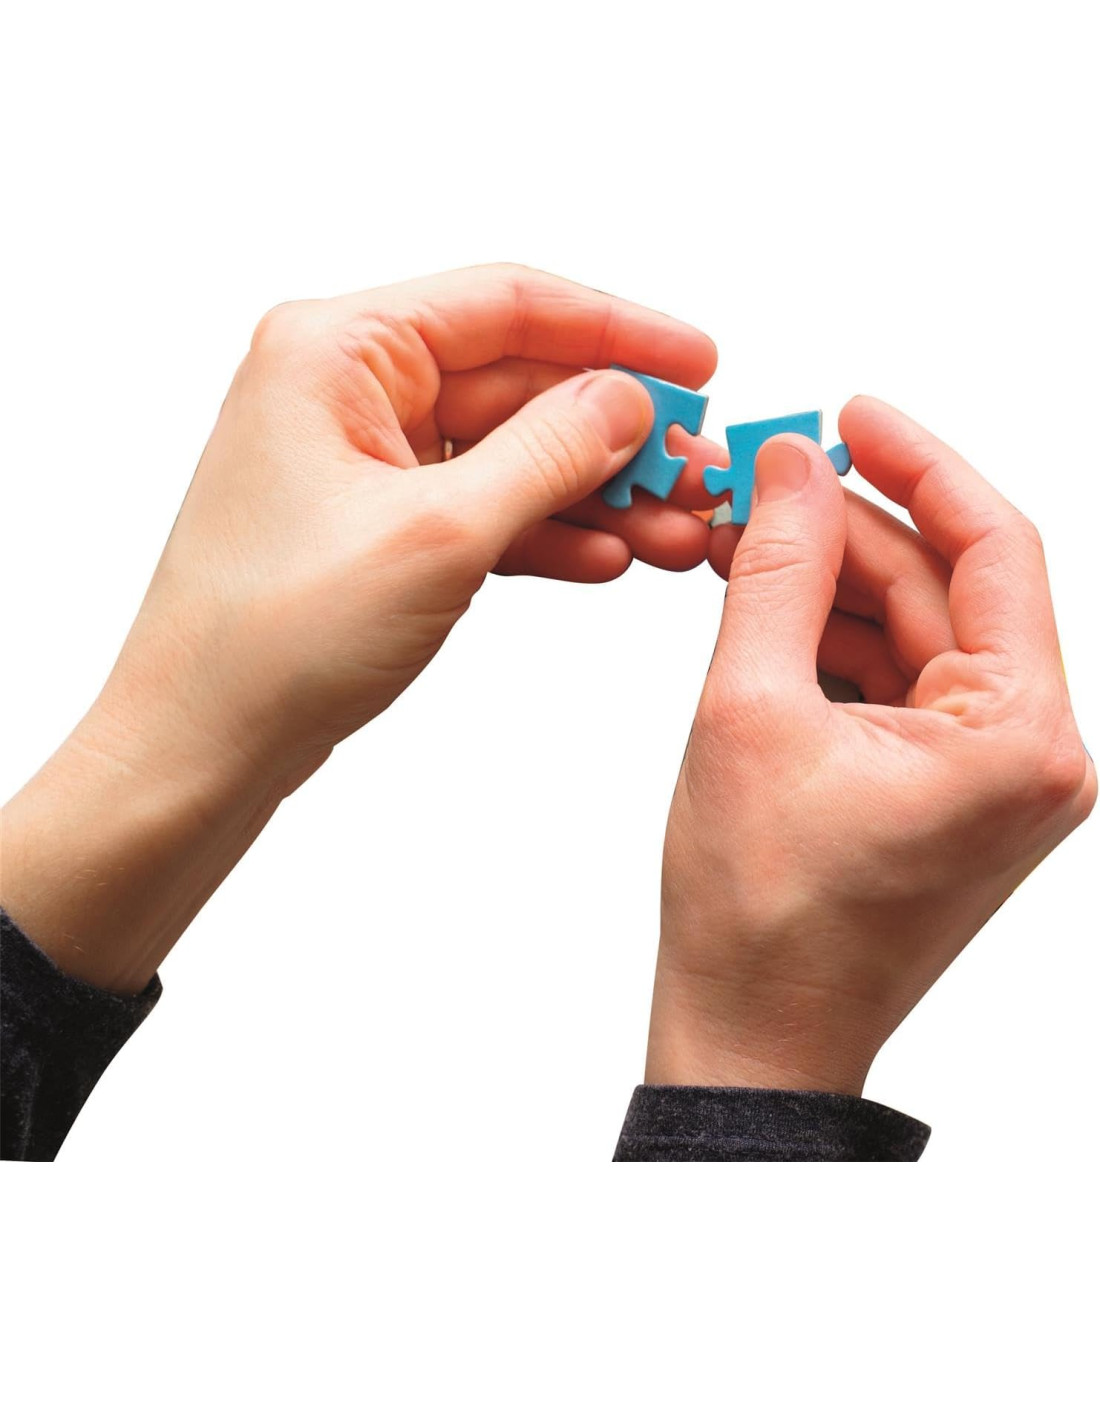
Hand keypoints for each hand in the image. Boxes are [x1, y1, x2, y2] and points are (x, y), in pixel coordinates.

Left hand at [2, 265, 715, 990]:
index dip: (616, 329)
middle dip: (616, 431)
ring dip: (596, 491)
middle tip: (699, 471)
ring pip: (511, 453)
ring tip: (678, 530)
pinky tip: (610, 558)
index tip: (699, 365)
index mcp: (335, 351)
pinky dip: (547, 533)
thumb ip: (547, 453)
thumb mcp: (439, 535)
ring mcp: (364, 462)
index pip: (506, 304)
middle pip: (518, 382)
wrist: (201, 746)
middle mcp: (347, 390)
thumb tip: (627, 399)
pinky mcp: (380, 527)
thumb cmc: (274, 638)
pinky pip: (486, 509)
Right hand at [648, 397, 1094, 1094]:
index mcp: (1020, 738)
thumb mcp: (749, 712)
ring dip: (830, 585)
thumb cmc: (760, 917)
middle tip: (758, 481)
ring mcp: (994, 777)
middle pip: (944, 588)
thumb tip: (788, 469)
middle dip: (847, 529)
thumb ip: (777, 571)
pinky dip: (834, 642)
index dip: (917, 464)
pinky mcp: (950, 791)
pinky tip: (766, 612)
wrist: (752, 1031)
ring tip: (741, 544)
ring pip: (914, 632)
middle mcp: (1033, 756)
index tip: (850, 415)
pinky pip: (899, 682)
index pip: (992, 548)